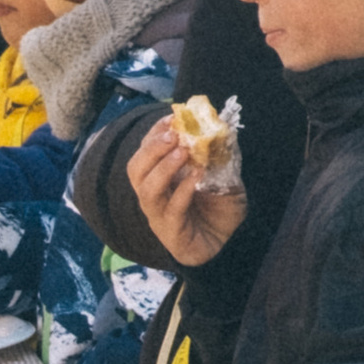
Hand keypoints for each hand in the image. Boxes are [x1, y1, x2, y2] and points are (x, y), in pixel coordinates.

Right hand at [126, 115, 248, 268]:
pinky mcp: (172, 233)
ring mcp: (160, 216)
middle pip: (136, 169)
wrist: (227, 245)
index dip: (155, 133)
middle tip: (173, 135)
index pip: (146, 152)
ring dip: (163, 167)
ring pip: (147, 189)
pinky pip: (172, 209)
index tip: (172, 117)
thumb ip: (220, 155)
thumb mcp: (224, 176)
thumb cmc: (220, 210)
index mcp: (160, 179)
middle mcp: (154, 196)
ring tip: (183, 152)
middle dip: (151, 148)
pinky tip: (198, 175)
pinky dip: (184, 189)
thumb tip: (223, 127)